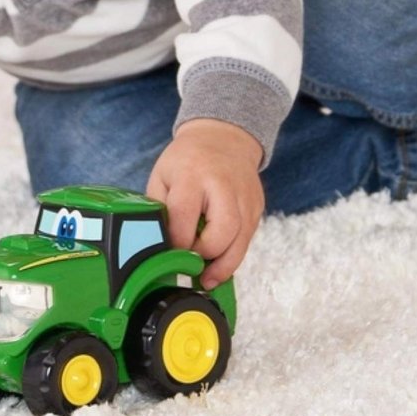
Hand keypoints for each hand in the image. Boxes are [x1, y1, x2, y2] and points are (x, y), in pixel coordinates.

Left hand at [146, 118, 264, 289]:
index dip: (176, 245)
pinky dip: (233, 254)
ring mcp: (245, 197)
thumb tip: (158, 248)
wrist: (223, 137)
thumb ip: (159, 211)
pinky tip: (218, 259)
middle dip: (204, 257)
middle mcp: (223, 186)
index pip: (185, 220)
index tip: (168, 254)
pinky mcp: (257, 207)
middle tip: (190, 264)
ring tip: (206, 278)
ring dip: (222, 266)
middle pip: (221, 234)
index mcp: (192, 176)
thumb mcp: (162, 176)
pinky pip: (247, 240)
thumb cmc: (187, 160)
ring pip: (240, 243)